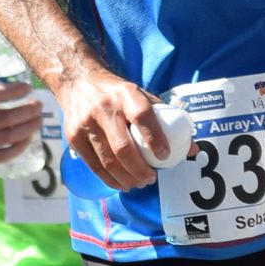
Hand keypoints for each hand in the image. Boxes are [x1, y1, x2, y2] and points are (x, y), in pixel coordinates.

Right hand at [0, 78, 43, 165]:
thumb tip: (20, 80)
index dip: (14, 91)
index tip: (28, 88)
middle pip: (5, 118)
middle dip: (28, 111)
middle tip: (38, 106)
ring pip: (8, 137)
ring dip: (29, 128)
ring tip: (38, 120)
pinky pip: (4, 155)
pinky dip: (20, 147)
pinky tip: (28, 138)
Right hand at [60, 66, 164, 190]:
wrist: (77, 82)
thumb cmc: (116, 93)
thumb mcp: (140, 95)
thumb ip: (165, 119)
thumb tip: (191, 148)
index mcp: (125, 94)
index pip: (142, 115)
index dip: (155, 138)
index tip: (165, 156)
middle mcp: (103, 108)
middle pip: (123, 147)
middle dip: (140, 170)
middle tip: (151, 178)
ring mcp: (86, 124)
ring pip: (108, 161)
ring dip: (127, 178)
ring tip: (139, 183)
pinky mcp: (73, 137)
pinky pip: (94, 166)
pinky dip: (109, 179)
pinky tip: (121, 183)